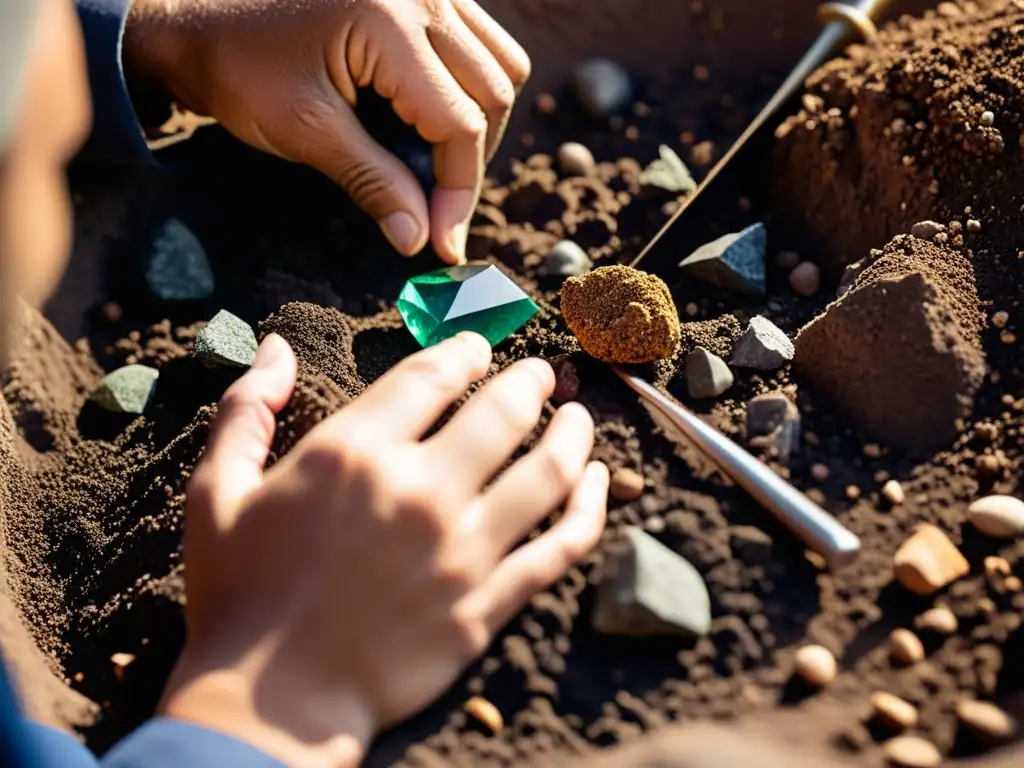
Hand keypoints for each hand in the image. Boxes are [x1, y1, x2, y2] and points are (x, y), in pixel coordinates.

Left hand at [124, 0, 530, 263]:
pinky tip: (429, 120)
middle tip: (438, 211)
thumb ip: (373, 182)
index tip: (445, 244)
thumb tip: (419, 239)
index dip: (458, 192)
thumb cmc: (238, 68)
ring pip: (500, 63)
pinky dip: (469, 88)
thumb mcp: (305, 131)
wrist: (196, 17)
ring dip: (480, 122)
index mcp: (389, 21)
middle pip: (495, 90)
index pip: (460, 121)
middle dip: (471, 161)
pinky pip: (479, 42)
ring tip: (436, 165)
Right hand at [159, 332, 607, 767]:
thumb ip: (246, 412)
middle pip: (503, 412)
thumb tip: (275, 350)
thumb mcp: (216, 493)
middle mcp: (419, 490)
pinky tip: (599, 482)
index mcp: (354, 453)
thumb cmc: (240, 596)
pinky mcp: (488, 602)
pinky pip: (561, 545)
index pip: (433, 375)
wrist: (273, 705)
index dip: (464, 351)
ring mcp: (462, 548)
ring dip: (574, 433)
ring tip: (579, 416)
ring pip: (547, 470)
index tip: (477, 347)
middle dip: (530, 381)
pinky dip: (591, 506)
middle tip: (542, 373)